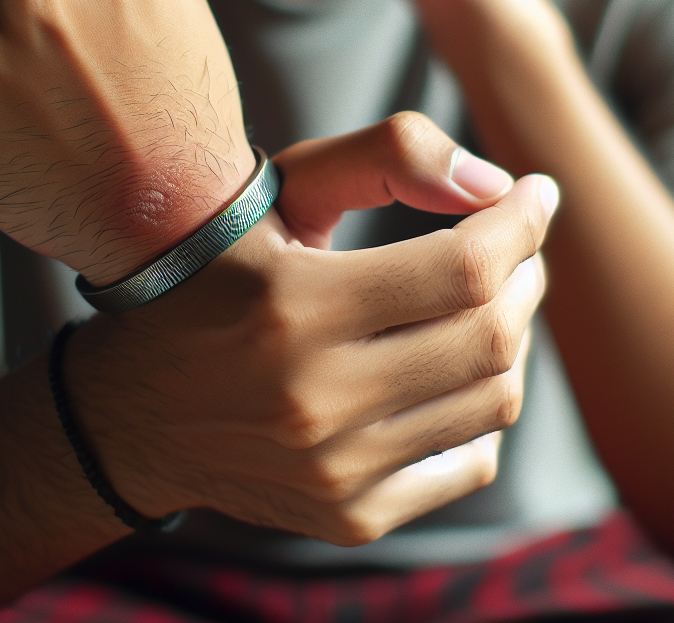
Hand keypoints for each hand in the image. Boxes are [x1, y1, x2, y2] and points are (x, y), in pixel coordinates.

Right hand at [69, 113, 558, 542]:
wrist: (135, 410)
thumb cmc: (217, 274)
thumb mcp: (281, 192)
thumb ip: (386, 156)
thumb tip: (495, 186)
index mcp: (293, 306)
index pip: (464, 267)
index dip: (522, 223)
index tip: (538, 194)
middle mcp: (314, 400)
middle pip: (488, 336)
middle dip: (527, 274)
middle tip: (520, 243)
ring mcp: (334, 471)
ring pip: (492, 400)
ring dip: (515, 336)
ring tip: (494, 298)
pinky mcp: (347, 517)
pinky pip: (468, 461)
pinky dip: (484, 407)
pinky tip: (457, 369)